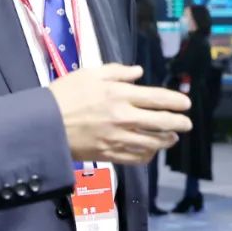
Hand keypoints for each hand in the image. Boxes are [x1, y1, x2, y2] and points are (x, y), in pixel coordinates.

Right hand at [49, 64, 191, 164]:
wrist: (44, 124)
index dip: (175, 101)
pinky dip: (147, 155)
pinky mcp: (109, 154)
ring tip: (172, 138)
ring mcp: (117, 138)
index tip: (186, 104)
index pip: (157, 98)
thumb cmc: (65, 94)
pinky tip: (150, 152)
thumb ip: (117, 72)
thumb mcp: (90, 74)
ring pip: (151, 142)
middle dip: (178, 123)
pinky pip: (135, 157)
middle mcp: (123, 117)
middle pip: (161, 122)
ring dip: (166, 140)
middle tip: (187, 124)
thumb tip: (138, 73)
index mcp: (120, 95)